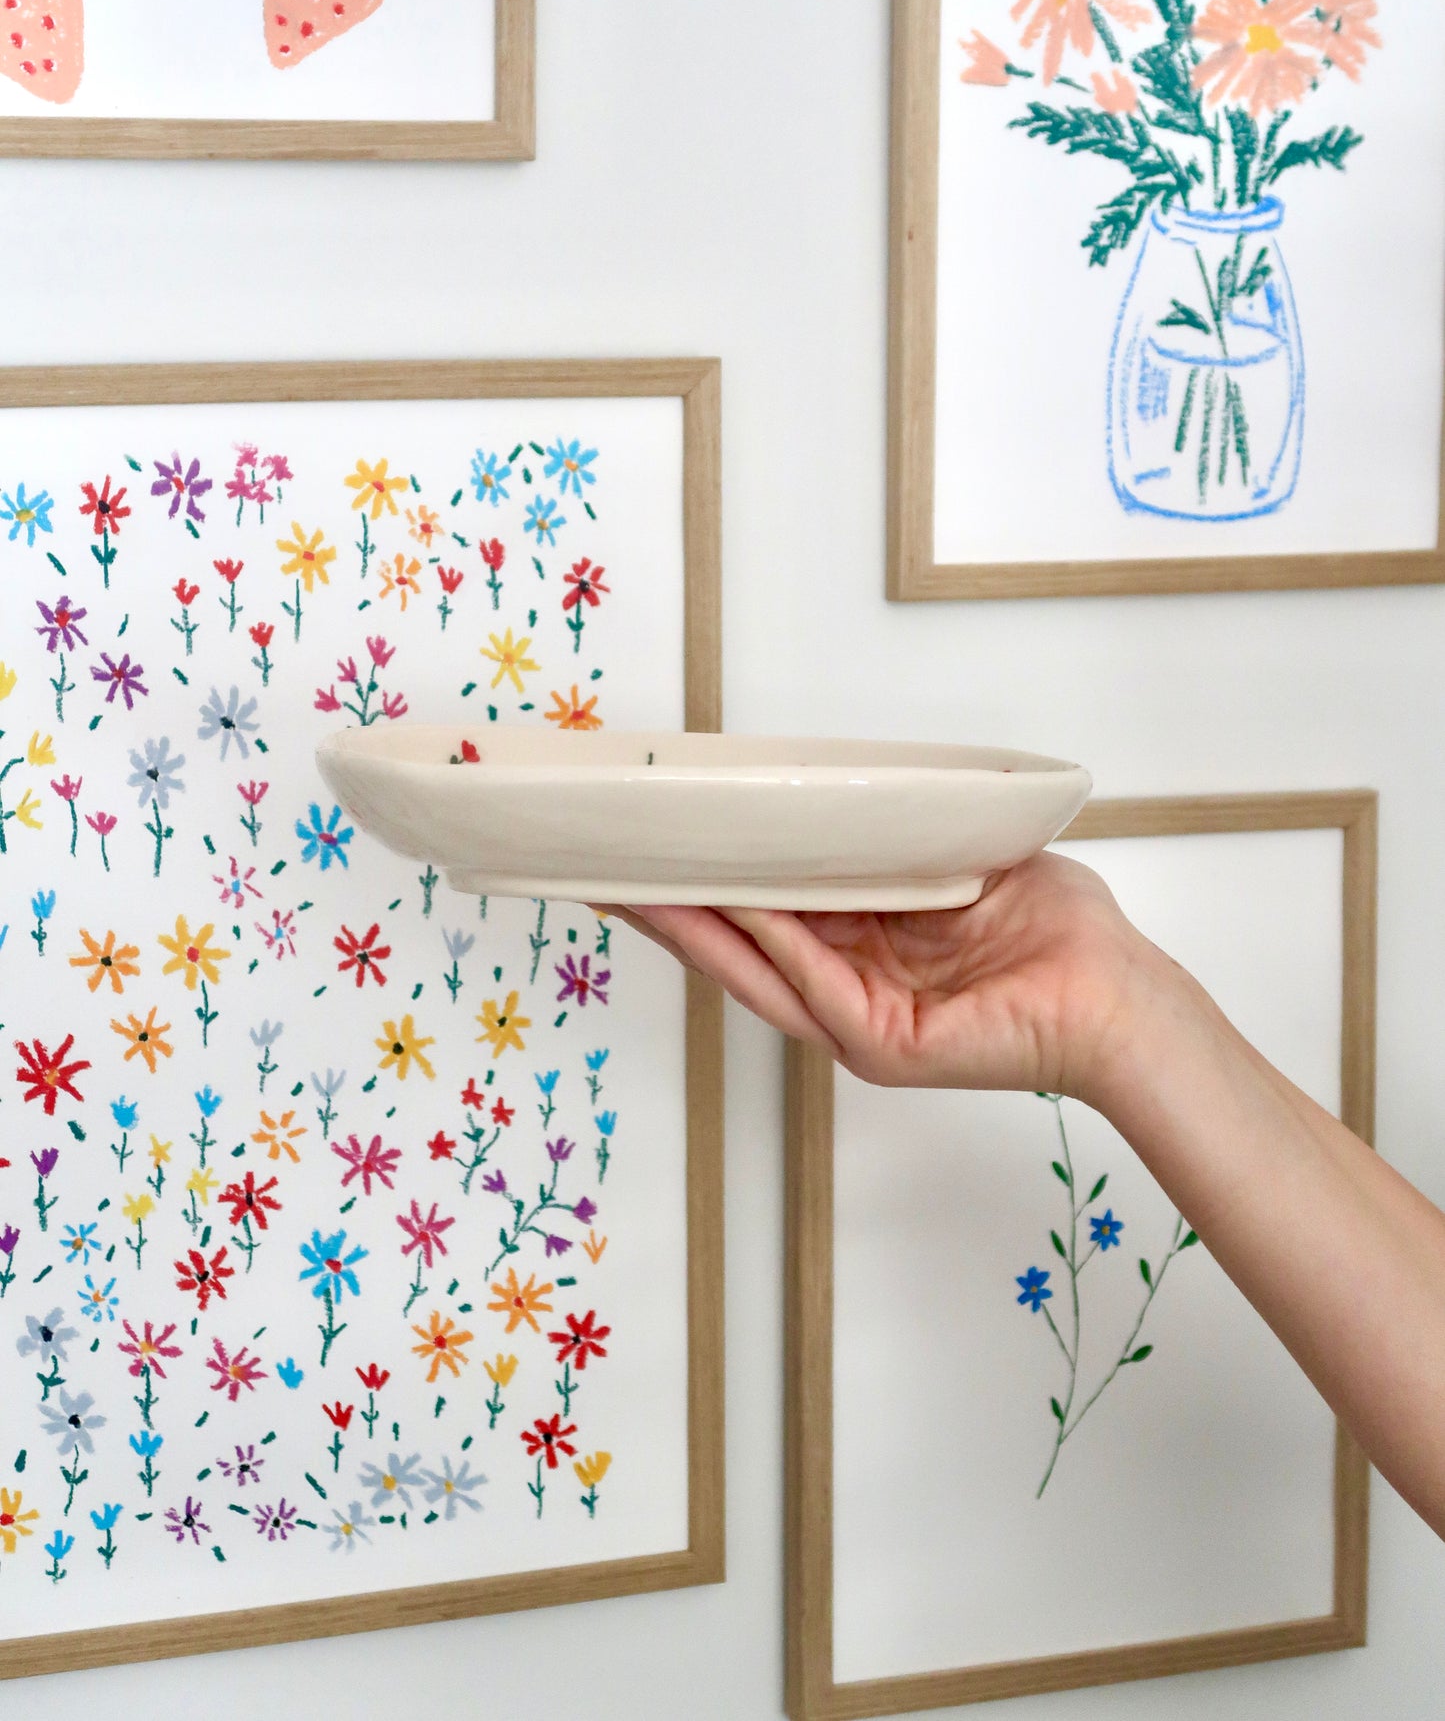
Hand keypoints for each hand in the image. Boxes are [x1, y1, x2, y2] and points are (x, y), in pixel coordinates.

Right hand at [618, 850, 1197, 1105]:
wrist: (1121, 993)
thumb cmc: (1058, 929)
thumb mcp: (958, 861)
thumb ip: (890, 842)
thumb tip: (834, 790)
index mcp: (862, 950)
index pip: (767, 915)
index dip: (707, 883)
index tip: (653, 844)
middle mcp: (848, 992)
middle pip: (738, 950)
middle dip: (668, 909)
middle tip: (600, 868)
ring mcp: (859, 1026)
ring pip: (756, 972)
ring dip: (692, 927)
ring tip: (631, 884)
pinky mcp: (884, 1044)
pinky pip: (814, 981)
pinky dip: (770, 938)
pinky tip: (734, 897)